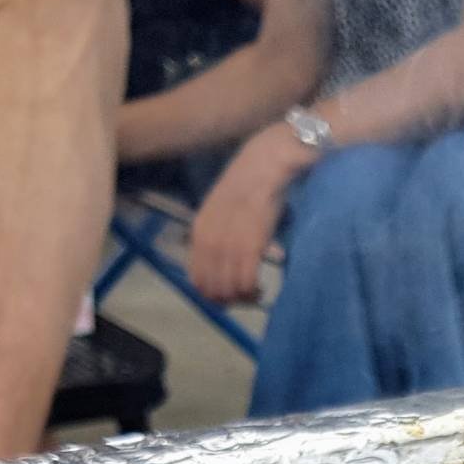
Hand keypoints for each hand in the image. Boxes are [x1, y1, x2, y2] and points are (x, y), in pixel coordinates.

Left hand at [189, 125, 302, 303]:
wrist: (266, 162)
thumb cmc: (250, 183)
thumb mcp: (222, 208)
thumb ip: (218, 233)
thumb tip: (222, 261)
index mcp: (200, 230)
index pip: (196, 278)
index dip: (211, 295)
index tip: (229, 296)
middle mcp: (210, 239)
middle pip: (211, 288)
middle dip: (227, 300)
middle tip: (244, 298)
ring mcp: (229, 241)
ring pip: (228, 288)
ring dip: (242, 298)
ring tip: (255, 292)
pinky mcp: (250, 242)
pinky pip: (246, 280)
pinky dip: (252, 290)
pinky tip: (261, 287)